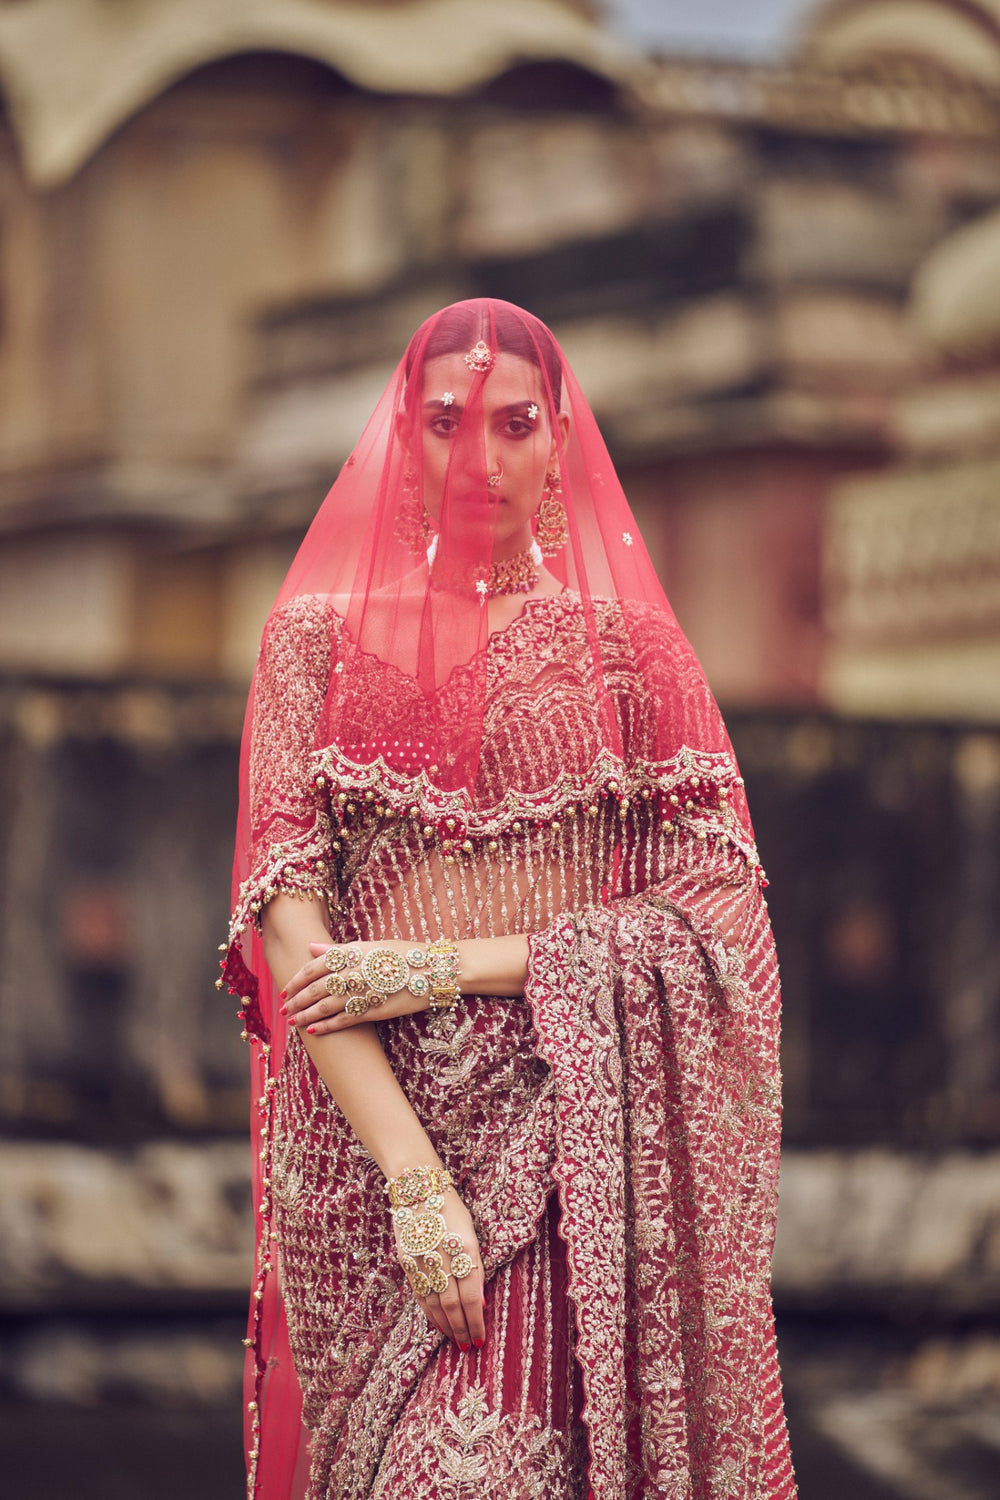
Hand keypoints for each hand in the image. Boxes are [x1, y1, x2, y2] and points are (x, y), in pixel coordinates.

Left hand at [280, 940, 429, 1035]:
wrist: (433, 970)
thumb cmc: (404, 954)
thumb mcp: (371, 945)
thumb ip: (339, 949)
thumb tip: (311, 947)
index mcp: (350, 953)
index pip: (313, 968)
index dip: (296, 980)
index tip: (286, 989)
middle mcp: (353, 972)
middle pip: (314, 989)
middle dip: (295, 1001)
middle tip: (283, 1009)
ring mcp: (362, 992)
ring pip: (324, 1007)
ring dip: (305, 1015)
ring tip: (292, 1021)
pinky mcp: (373, 1010)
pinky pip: (343, 1020)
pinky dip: (326, 1026)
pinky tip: (314, 1030)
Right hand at [393, 1186, 485, 1350]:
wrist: (419, 1191)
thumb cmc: (452, 1210)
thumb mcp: (471, 1234)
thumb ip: (476, 1268)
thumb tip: (479, 1302)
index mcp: (463, 1250)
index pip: (470, 1297)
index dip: (476, 1322)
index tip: (481, 1339)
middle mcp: (442, 1259)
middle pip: (452, 1305)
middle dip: (462, 1330)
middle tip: (469, 1347)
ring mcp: (422, 1262)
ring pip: (434, 1304)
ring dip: (446, 1326)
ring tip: (455, 1340)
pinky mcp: (407, 1263)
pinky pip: (420, 1295)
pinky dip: (429, 1313)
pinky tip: (437, 1323)